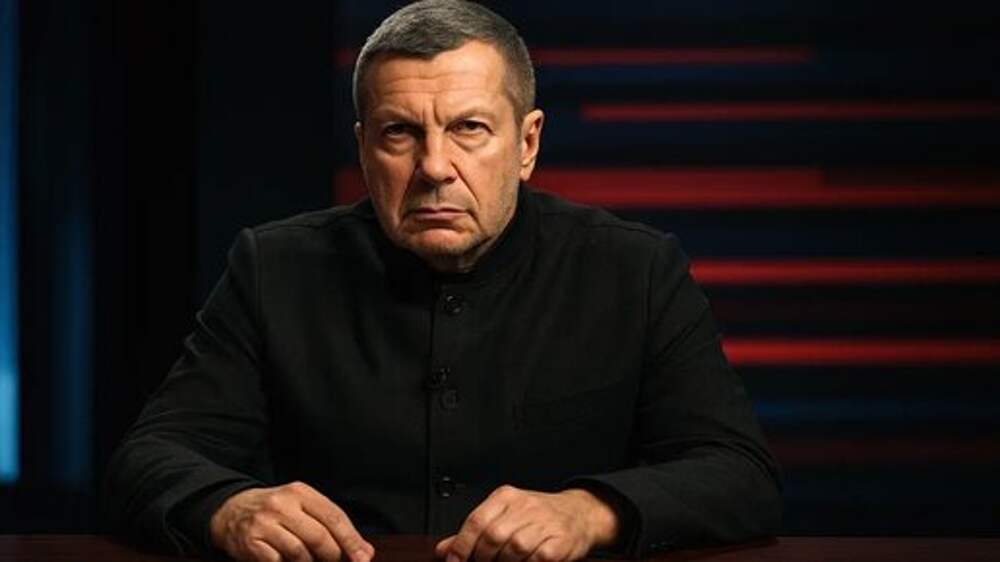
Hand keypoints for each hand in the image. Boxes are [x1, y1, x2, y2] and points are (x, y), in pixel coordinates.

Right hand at [209, 481, 374, 561]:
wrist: (230, 510)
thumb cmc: (276, 511)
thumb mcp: (302, 506)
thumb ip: (331, 524)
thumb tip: (364, 551)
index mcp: (300, 492)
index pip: (334, 517)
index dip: (351, 540)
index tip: (364, 558)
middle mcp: (282, 504)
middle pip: (319, 537)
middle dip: (333, 555)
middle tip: (335, 561)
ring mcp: (264, 523)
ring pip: (299, 553)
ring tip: (309, 560)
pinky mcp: (251, 542)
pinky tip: (286, 560)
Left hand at [434, 485, 619, 561]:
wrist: (579, 513)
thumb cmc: (537, 517)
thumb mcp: (504, 516)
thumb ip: (474, 533)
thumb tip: (443, 550)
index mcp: (506, 497)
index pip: (477, 520)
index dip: (462, 545)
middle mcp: (525, 506)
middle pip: (494, 536)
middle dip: (483, 558)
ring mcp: (545, 522)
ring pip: (515, 548)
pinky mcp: (560, 541)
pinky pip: (537, 558)